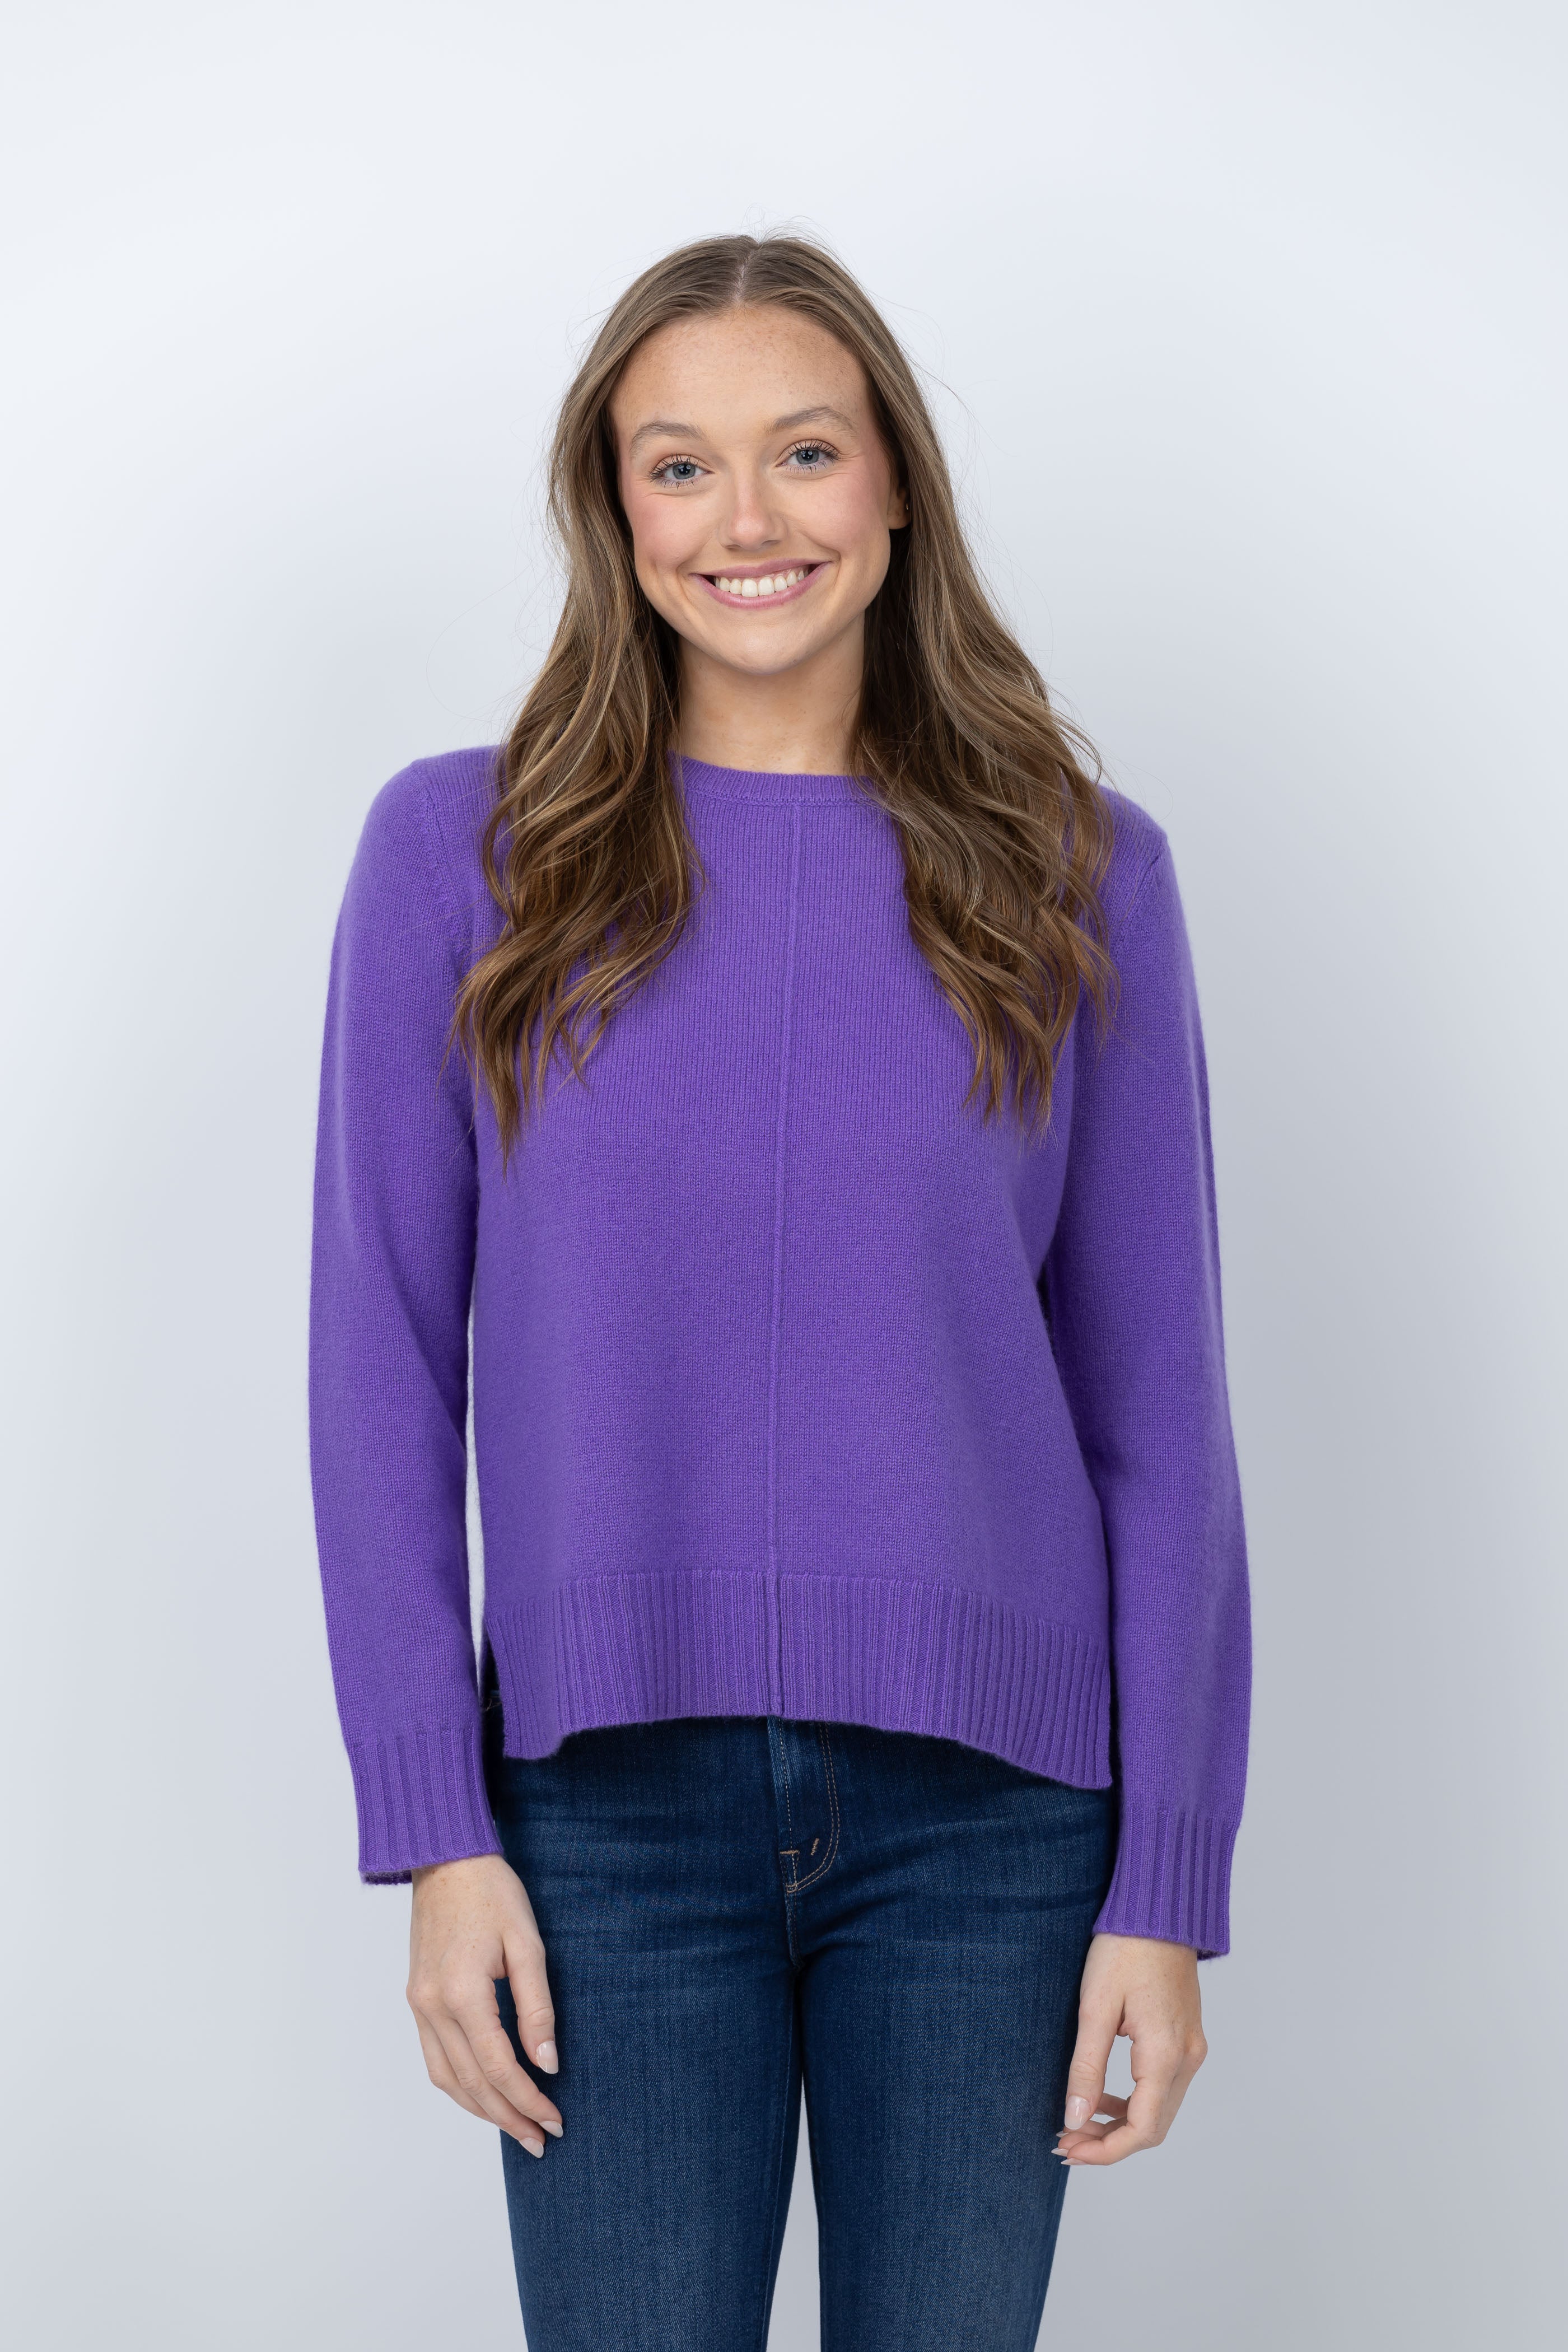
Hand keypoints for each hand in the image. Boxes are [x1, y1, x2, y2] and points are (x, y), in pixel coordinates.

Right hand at [407, 1853, 562, 2157]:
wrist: (445, 1859)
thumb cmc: (492, 1893)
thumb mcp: (528, 1942)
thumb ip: (537, 2006)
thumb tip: (547, 2061)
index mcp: (463, 1992)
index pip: (500, 2066)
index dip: (529, 2099)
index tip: (555, 2121)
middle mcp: (433, 2006)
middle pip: (472, 2083)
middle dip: (508, 2116)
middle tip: (541, 2140)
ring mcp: (419, 2005)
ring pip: (447, 2079)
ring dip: (481, 2110)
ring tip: (515, 2128)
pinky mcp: (416, 2000)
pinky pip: (434, 2059)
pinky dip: (459, 2086)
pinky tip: (483, 2095)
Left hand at [1054, 1931, 1205, 2164]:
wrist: (1159, 1910)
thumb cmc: (1125, 1949)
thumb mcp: (1096, 2008)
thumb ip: (1087, 2068)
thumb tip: (1075, 2118)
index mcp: (1165, 2054)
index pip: (1141, 2129)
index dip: (1104, 2150)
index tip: (1067, 2149)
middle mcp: (1187, 2058)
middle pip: (1153, 2127)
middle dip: (1109, 2143)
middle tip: (1066, 2141)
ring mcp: (1191, 2048)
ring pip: (1159, 2110)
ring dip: (1120, 2124)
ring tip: (1077, 2121)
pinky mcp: (1186, 2038)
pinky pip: (1163, 2088)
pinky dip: (1134, 2101)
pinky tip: (1103, 2095)